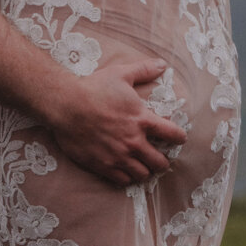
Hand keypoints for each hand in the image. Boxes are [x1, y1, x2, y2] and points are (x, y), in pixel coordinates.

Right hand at [48, 58, 186, 187]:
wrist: (65, 105)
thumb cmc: (93, 87)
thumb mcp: (121, 74)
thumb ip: (144, 70)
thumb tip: (162, 64)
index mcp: (142, 120)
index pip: (172, 134)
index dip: (179, 137)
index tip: (179, 137)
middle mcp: (133, 141)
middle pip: (160, 162)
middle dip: (163, 160)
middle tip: (160, 157)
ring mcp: (118, 156)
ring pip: (143, 174)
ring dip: (145, 170)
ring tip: (143, 165)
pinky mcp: (103, 165)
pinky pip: (123, 180)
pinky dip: (127, 177)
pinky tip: (125, 170)